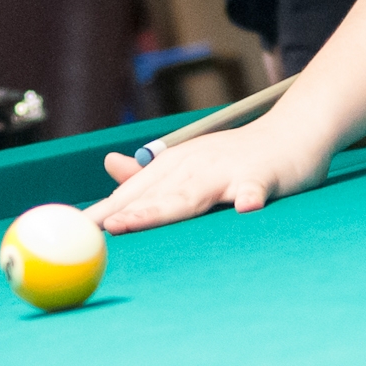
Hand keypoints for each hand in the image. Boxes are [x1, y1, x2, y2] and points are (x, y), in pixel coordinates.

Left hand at [84, 116, 334, 234]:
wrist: (292, 134)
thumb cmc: (238, 158)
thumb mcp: (191, 163)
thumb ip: (152, 173)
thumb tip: (108, 166)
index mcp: (176, 168)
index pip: (135, 192)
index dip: (104, 211)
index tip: (73, 229)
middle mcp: (196, 167)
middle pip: (156, 195)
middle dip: (125, 213)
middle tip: (97, 231)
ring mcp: (228, 171)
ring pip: (193, 193)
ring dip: (164, 208)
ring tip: (132, 224)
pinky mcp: (262, 176)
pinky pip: (254, 188)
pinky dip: (249, 197)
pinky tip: (245, 209)